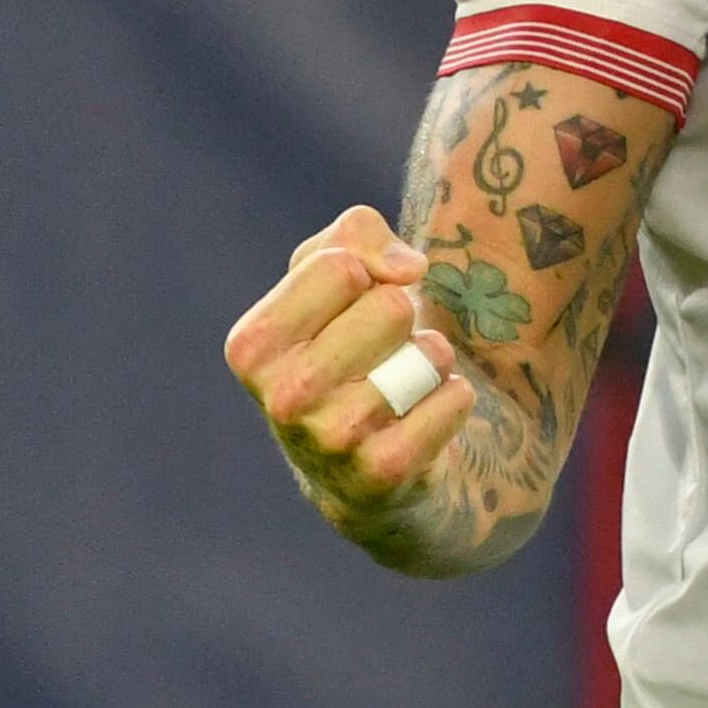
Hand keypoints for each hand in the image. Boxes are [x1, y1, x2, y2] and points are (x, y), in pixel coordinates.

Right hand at [223, 205, 475, 523]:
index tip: (355, 304)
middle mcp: (282, 398)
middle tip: (380, 352)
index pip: (340, 265)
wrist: (363, 462)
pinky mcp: (384, 472)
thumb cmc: (346, 344)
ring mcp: (331, 440)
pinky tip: (420, 418)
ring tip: (400, 384)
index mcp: (252, 346)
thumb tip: (406, 271)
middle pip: (391, 307)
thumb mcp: (334, 273)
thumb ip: (356, 235)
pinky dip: (454, 396)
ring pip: (430, 353)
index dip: (367, 273)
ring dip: (431, 360)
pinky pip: (456, 397)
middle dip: (402, 319)